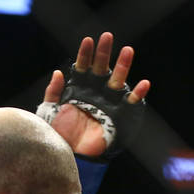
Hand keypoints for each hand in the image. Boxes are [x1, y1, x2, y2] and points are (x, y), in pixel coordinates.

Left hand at [39, 32, 150, 158]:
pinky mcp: (119, 116)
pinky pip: (131, 104)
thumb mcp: (49, 112)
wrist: (71, 156)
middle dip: (104, 53)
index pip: (82, 68)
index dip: (85, 54)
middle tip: (107, 36)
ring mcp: (107, 103)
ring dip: (123, 66)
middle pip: (101, 69)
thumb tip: (58, 73)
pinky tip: (143, 84)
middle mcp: (94, 93)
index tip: (88, 40)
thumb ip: (53, 93)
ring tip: (128, 51)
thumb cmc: (59, 136)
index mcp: (78, 90)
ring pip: (117, 81)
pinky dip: (138, 94)